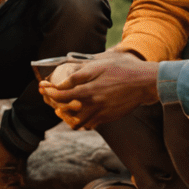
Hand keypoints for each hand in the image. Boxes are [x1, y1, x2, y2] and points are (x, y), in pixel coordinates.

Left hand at [38, 51, 160, 130]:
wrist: (145, 82)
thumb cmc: (123, 69)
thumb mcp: (99, 65)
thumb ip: (79, 74)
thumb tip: (63, 81)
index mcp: (88, 90)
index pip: (60, 95)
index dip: (48, 91)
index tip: (42, 86)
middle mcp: (92, 105)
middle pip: (64, 109)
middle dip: (53, 102)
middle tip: (49, 94)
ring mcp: (100, 113)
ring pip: (75, 122)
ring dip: (66, 114)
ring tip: (63, 105)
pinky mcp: (108, 118)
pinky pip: (89, 124)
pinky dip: (81, 120)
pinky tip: (80, 111)